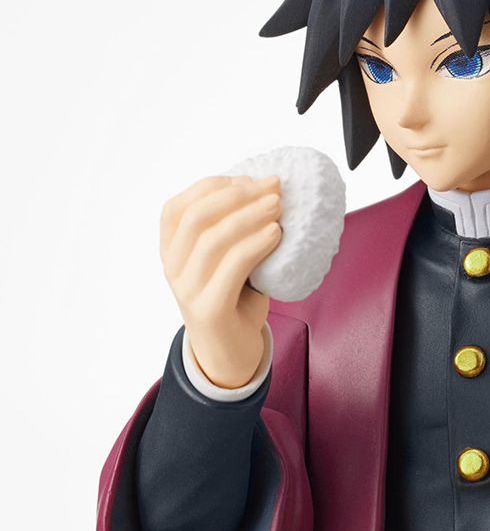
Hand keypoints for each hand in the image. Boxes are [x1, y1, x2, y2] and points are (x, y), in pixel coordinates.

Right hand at [160, 174, 282, 387]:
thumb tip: (265, 190)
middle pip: (197, 217)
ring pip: (213, 240)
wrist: (229, 352)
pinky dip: (256, 245)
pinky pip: (232, 267)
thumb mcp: (226, 258)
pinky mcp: (209, 309)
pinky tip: (276, 234)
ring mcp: (187, 290)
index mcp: (170, 250)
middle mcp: (172, 268)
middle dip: (238, 195)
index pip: (178, 207)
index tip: (249, 178)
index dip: (213, 186)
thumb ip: (232, 230)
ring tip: (278, 206)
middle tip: (274, 188)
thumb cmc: (234, 298)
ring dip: (250, 216)